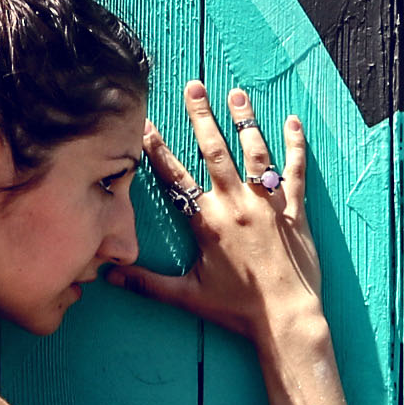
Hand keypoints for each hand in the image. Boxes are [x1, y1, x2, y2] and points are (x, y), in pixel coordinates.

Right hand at [112, 81, 320, 341]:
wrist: (285, 319)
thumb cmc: (235, 309)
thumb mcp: (186, 295)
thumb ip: (146, 282)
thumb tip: (107, 278)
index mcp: (207, 221)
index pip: (175, 176)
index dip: (156, 148)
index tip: (144, 122)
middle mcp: (235, 204)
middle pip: (215, 150)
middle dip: (202, 116)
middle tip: (195, 86)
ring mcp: (267, 204)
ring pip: (255, 152)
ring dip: (245, 120)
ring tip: (237, 94)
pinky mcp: (294, 211)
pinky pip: (295, 171)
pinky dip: (295, 146)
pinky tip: (293, 123)